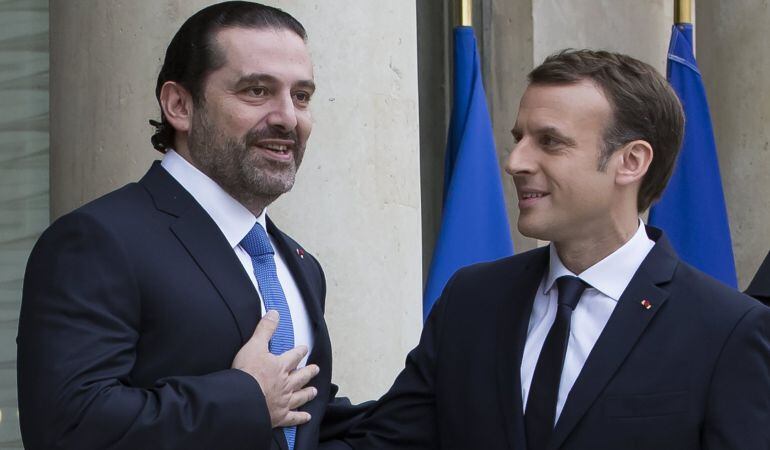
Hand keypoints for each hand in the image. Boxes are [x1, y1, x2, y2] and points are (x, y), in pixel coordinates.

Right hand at [232, 310, 319, 427]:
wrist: (242, 399)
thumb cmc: (247, 373)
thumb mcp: (254, 345)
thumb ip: (265, 329)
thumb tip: (274, 313)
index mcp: (280, 366)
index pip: (294, 356)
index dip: (300, 351)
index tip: (304, 349)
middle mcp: (286, 383)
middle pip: (301, 376)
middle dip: (309, 372)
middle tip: (315, 369)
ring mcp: (284, 401)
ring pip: (300, 396)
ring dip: (308, 393)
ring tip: (314, 391)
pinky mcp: (279, 416)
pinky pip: (293, 418)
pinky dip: (301, 418)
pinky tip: (307, 417)